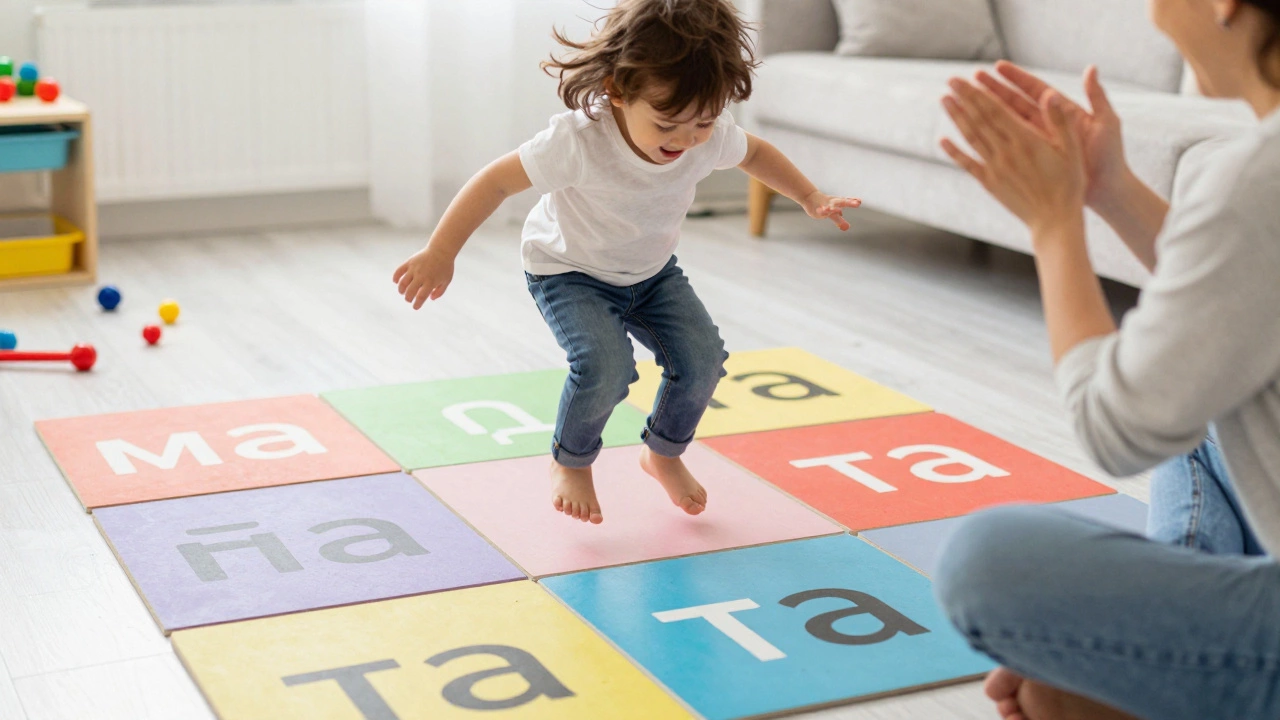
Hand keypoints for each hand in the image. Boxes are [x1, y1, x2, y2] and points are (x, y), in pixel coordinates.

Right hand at [393, 247, 454, 308]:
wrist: (441, 250)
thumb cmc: (445, 266)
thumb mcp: (446, 280)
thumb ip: (440, 291)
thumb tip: (430, 298)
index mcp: (430, 282)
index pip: (421, 297)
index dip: (417, 304)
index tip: (415, 307)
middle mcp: (421, 276)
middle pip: (410, 292)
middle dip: (408, 298)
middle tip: (409, 299)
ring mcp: (414, 269)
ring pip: (403, 283)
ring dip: (401, 290)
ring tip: (402, 292)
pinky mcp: (409, 262)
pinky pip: (399, 271)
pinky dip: (395, 277)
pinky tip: (395, 282)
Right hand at [802, 191, 861, 230]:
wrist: (809, 197)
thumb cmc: (823, 205)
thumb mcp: (832, 213)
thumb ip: (839, 220)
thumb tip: (846, 227)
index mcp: (837, 203)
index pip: (846, 201)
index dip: (852, 201)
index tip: (859, 201)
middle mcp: (832, 203)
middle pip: (842, 202)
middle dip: (849, 202)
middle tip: (857, 203)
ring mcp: (825, 206)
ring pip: (830, 207)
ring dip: (835, 208)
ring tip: (839, 210)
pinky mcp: (817, 210)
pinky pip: (820, 211)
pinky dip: (822, 210)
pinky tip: (824, 210)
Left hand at [940, 77, 1085, 236]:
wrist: (1054, 221)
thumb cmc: (1069, 184)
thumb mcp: (1072, 150)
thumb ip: (1060, 121)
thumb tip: (1050, 94)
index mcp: (1026, 140)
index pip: (995, 110)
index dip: (978, 93)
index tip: (965, 79)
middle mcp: (1006, 152)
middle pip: (979, 119)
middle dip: (964, 98)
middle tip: (950, 80)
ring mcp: (995, 168)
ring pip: (971, 137)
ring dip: (957, 118)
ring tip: (944, 100)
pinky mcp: (990, 183)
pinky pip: (968, 164)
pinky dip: (954, 151)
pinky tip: (942, 140)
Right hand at [977, 62, 1125, 207]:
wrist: (1108, 189)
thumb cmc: (1111, 157)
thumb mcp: (1107, 124)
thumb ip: (1096, 97)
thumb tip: (1090, 69)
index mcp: (1062, 113)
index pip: (1033, 90)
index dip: (1015, 78)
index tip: (996, 67)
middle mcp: (1045, 126)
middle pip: (1013, 104)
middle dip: (991, 91)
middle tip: (969, 79)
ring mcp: (1036, 145)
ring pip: (1004, 126)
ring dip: (982, 113)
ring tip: (960, 101)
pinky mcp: (1029, 163)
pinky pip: (1003, 151)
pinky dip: (985, 144)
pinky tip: (965, 137)